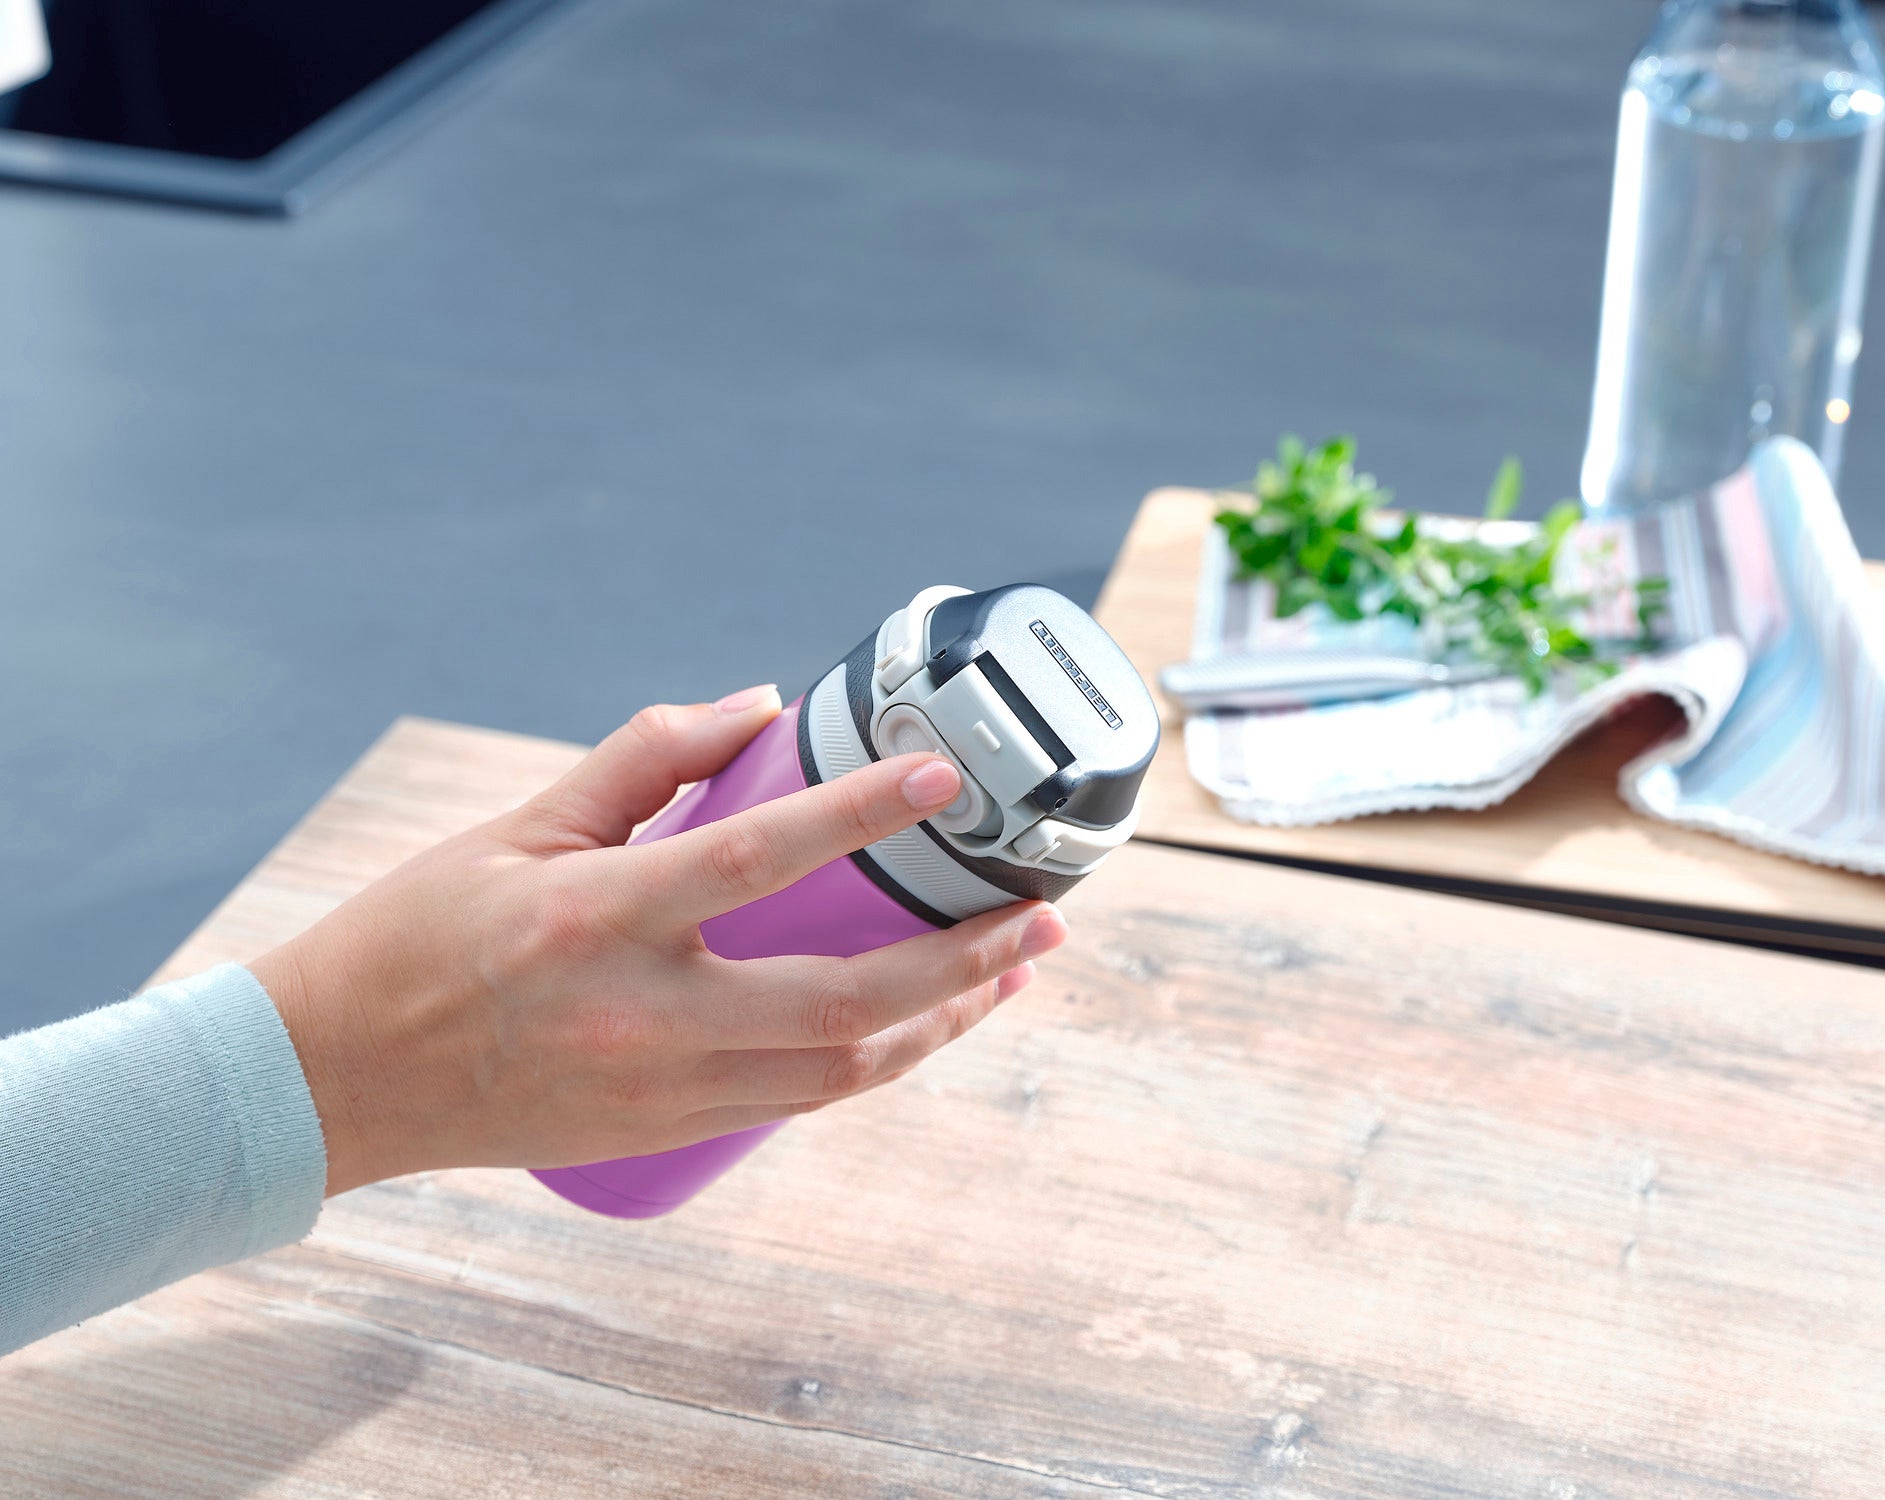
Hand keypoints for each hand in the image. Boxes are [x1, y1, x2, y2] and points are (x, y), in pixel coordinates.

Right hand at [250, 687, 1067, 1196]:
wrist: (335, 1083)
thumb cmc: (414, 938)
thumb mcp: (513, 827)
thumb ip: (638, 759)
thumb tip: (756, 706)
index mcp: (594, 920)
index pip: (756, 858)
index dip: (860, 813)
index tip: (945, 779)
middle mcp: (640, 1016)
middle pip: (843, 1003)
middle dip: (964, 961)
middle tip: (1043, 915)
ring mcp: (659, 1090)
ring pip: (841, 1071)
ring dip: (945, 1022)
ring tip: (1014, 970)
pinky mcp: (664, 1134)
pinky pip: (801, 1102)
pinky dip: (878, 1062)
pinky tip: (926, 1024)